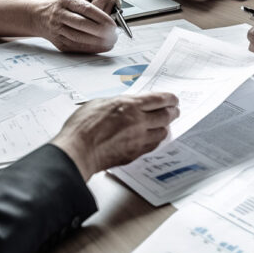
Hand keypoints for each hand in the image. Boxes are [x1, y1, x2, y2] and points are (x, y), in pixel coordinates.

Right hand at [35, 0, 117, 53]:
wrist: (41, 17)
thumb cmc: (64, 9)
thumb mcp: (75, 1)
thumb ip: (91, 9)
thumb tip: (110, 23)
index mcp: (66, 1)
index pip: (86, 8)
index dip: (102, 17)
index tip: (113, 25)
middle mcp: (60, 14)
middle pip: (82, 24)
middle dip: (100, 31)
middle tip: (114, 35)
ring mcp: (57, 29)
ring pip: (79, 38)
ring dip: (97, 42)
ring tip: (110, 42)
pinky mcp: (58, 42)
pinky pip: (76, 47)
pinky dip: (90, 48)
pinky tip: (100, 47)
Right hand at [51, 93, 179, 180]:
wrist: (78, 150)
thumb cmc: (82, 127)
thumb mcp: (99, 103)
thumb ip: (119, 103)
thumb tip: (128, 104)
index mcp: (129, 105)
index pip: (158, 100)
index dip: (170, 99)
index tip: (174, 99)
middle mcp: (138, 122)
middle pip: (166, 116)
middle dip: (173, 112)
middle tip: (175, 111)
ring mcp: (138, 139)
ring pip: (162, 132)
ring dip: (165, 127)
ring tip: (164, 124)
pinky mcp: (135, 153)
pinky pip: (153, 145)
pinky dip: (156, 140)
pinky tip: (153, 137)